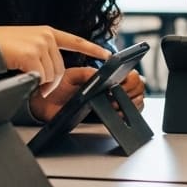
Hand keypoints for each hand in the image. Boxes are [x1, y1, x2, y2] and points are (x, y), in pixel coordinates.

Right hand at [0, 25, 109, 95]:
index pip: (76, 41)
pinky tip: (25, 76)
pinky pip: (41, 77)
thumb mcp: (29, 42)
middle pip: (61, 68)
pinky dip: (34, 83)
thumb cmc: (4, 46)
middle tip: (41, 86)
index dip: (93, 49)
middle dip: (52, 81)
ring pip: (52, 75)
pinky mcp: (31, 55)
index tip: (107, 55)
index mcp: (48, 32)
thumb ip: (45, 49)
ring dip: (42, 83)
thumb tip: (55, 71)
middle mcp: (46, 36)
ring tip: (28, 77)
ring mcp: (39, 44)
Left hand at [29, 67, 147, 121]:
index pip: (130, 72)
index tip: (122, 82)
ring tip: (115, 102)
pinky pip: (130, 113)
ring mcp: (114, 101)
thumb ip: (88, 73)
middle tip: (120, 93)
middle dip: (133, 89)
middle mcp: (112, 87)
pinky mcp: (111, 114)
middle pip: (138, 85)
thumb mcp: (72, 75)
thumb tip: (103, 75)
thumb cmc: (58, 88)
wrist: (47, 104)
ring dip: (131, 100)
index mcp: (106, 75)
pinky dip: (129, 112)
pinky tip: (117, 111)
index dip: (130, 78)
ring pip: (138, 99)